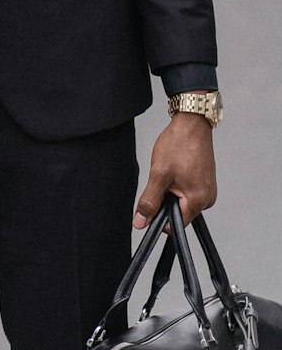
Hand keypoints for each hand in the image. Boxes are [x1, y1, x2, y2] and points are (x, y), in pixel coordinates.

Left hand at [133, 112, 216, 229]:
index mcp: (198, 201)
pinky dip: (178, 186)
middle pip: (179, 214)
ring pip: (182, 203)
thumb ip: (149, 201)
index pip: (176, 225)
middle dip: (166, 201)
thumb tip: (140, 223)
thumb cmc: (178, 145)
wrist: (192, 124)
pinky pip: (188, 193)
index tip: (152, 201)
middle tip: (163, 179)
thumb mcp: (158, 174)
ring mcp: (209, 191)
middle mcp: (208, 199)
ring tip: (171, 171)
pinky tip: (177, 170)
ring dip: (172, 192)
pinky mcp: (206, 184)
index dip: (160, 217)